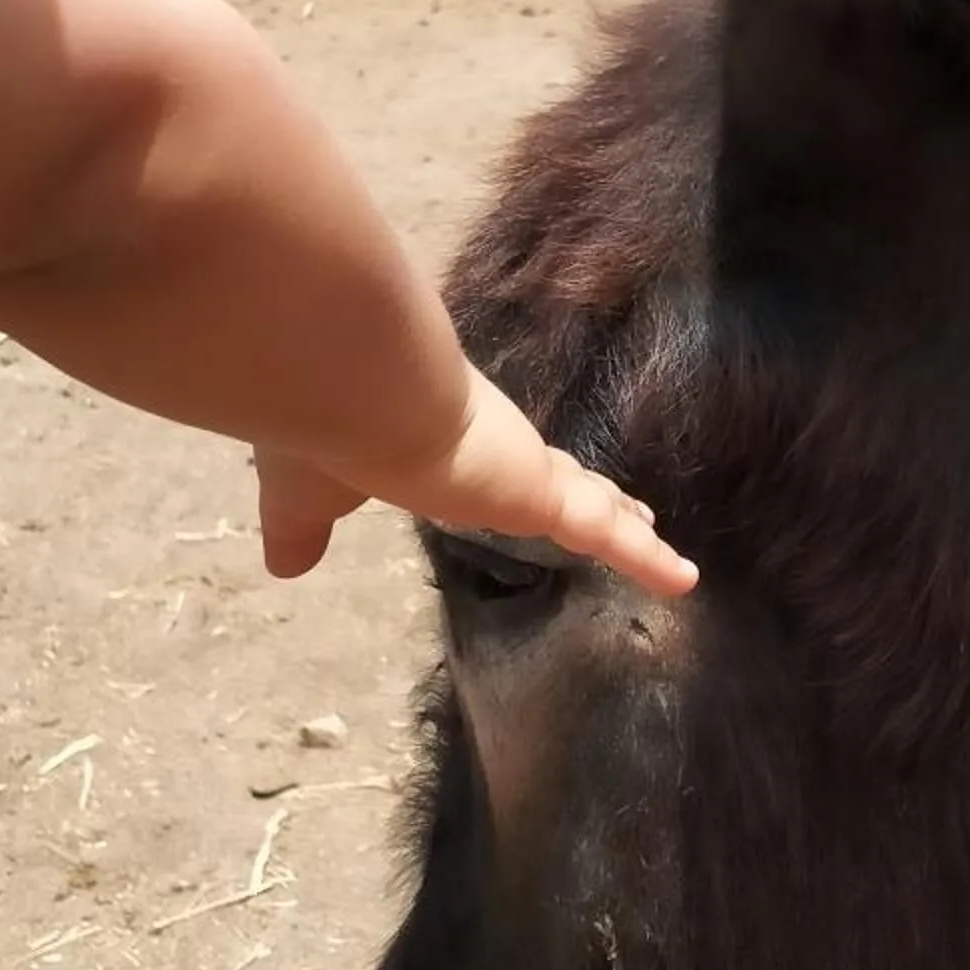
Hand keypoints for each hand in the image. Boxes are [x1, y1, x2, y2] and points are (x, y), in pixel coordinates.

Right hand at [252, 367, 697, 595]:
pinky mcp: (546, 493)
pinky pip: (608, 532)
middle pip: (547, 477)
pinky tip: (686, 581)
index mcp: (434, 447)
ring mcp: (523, 468)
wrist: (355, 388)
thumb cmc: (324, 429)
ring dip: (620, 519)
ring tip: (657, 542)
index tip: (529, 488)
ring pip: (585, 498)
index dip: (511, 479)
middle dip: (580, 494)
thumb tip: (283, 566)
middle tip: (622, 510)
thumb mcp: (302, 493)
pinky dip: (647, 560)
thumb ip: (301, 526)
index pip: (484, 465)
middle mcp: (488, 449)